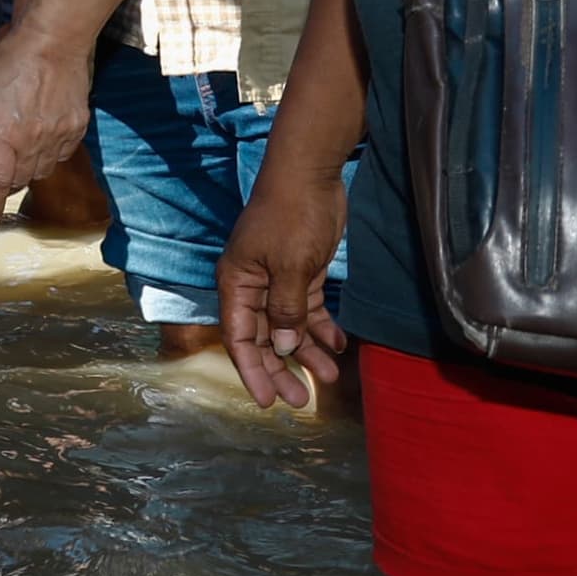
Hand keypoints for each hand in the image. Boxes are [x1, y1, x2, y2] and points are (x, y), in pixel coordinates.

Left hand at [0, 17, 91, 214]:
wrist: (55, 38)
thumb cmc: (13, 55)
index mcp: (5, 135)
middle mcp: (34, 142)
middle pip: (21, 178)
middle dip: (9, 183)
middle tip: (2, 179)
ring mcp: (59, 135)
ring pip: (44, 168)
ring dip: (31, 170)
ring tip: (23, 161)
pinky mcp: (77, 124)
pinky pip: (64, 152)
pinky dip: (53, 155)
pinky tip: (45, 145)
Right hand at [218, 169, 350, 410]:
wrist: (310, 174)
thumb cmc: (292, 216)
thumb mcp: (291, 266)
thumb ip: (285, 309)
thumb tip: (280, 346)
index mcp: (238, 285)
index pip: (239, 337)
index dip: (252, 370)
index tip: (267, 400)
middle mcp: (253, 287)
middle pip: (263, 338)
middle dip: (281, 369)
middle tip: (300, 401)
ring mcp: (278, 280)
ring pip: (289, 326)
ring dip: (307, 351)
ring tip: (328, 377)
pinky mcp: (302, 272)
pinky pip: (308, 309)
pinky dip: (321, 327)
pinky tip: (338, 345)